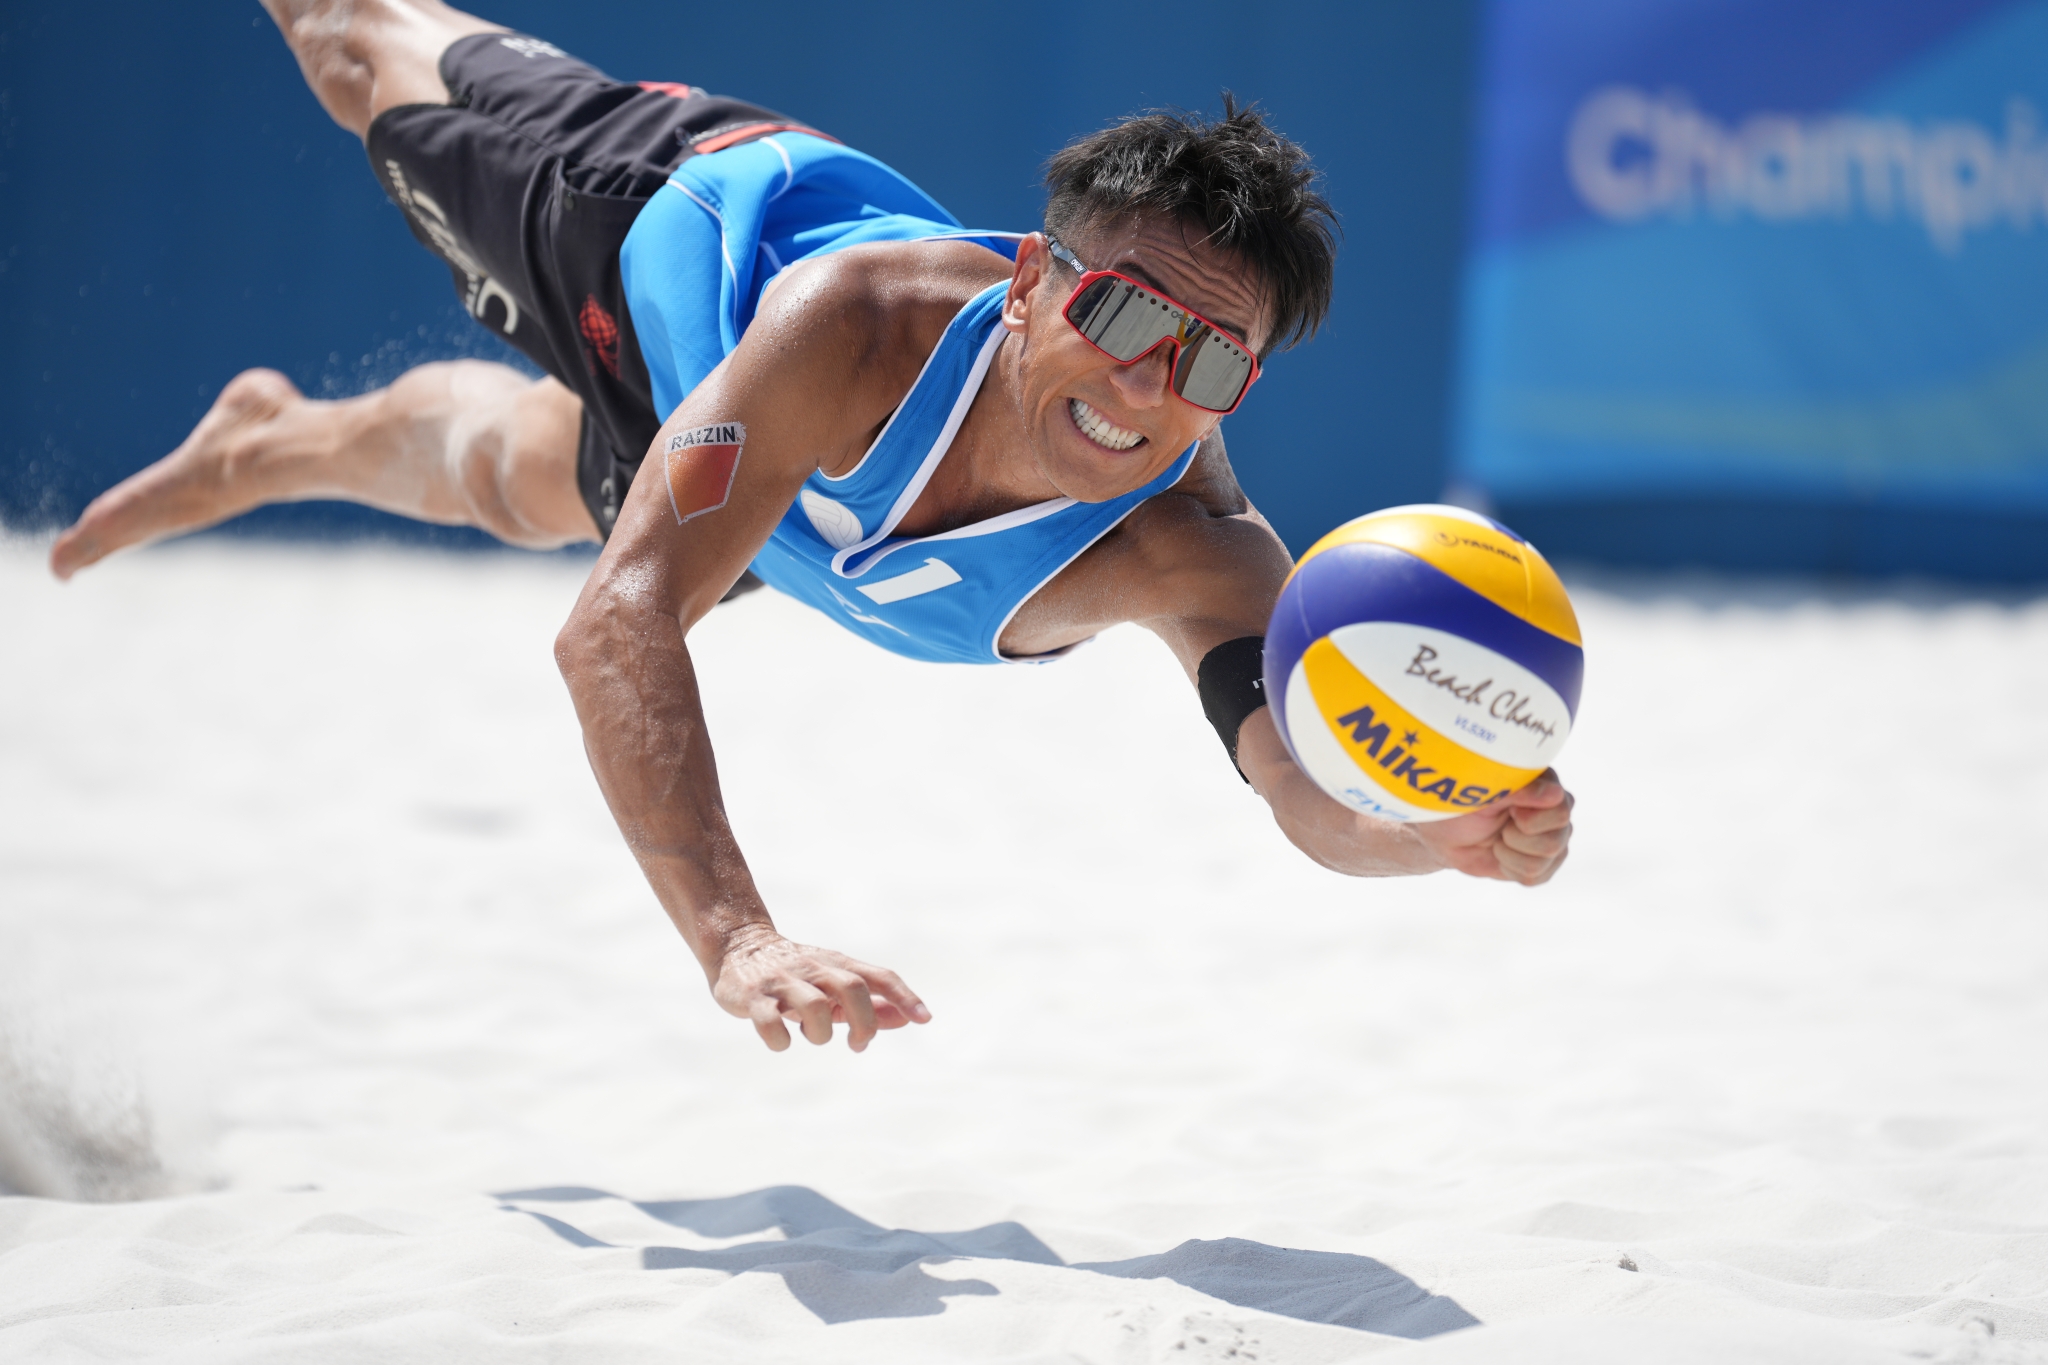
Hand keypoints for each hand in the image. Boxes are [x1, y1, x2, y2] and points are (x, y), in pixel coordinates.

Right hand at [711, 925, 931, 1051]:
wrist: (738, 946)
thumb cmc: (798, 974)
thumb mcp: (834, 984)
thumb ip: (870, 1003)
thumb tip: (909, 1020)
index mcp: (836, 964)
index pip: (879, 976)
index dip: (904, 997)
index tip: (925, 1020)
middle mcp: (813, 969)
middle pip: (852, 988)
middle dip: (864, 1022)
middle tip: (859, 1044)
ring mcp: (782, 982)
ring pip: (815, 1007)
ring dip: (821, 1033)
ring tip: (814, 1035)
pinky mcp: (753, 998)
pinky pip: (771, 1023)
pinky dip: (781, 1040)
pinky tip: (782, 1040)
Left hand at [1411, 769, 1574, 885]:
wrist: (1447, 834)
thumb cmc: (1464, 805)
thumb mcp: (1486, 792)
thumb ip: (1521, 790)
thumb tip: (1555, 794)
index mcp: (1547, 785)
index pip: (1561, 811)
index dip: (1528, 819)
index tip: (1508, 811)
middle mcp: (1556, 811)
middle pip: (1553, 842)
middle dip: (1514, 838)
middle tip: (1501, 826)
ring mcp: (1555, 838)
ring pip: (1542, 862)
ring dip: (1508, 853)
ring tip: (1497, 840)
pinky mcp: (1546, 863)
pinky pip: (1534, 877)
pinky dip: (1509, 868)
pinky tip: (1501, 855)